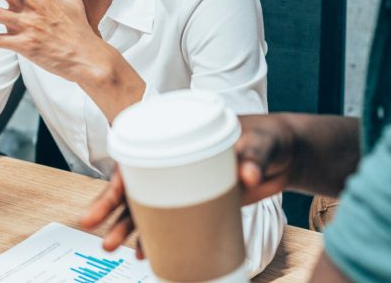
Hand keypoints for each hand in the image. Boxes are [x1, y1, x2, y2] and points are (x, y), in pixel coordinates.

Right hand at [80, 114, 306, 250]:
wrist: (287, 154)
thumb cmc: (268, 137)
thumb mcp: (260, 139)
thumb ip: (253, 154)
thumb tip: (247, 175)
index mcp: (177, 139)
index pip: (136, 162)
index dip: (116, 186)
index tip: (103, 205)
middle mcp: (175, 163)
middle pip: (135, 190)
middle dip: (115, 215)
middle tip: (103, 240)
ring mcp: (187, 185)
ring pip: (149, 209)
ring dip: (131, 230)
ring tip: (116, 249)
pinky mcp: (202, 203)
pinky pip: (173, 221)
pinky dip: (159, 238)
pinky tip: (147, 254)